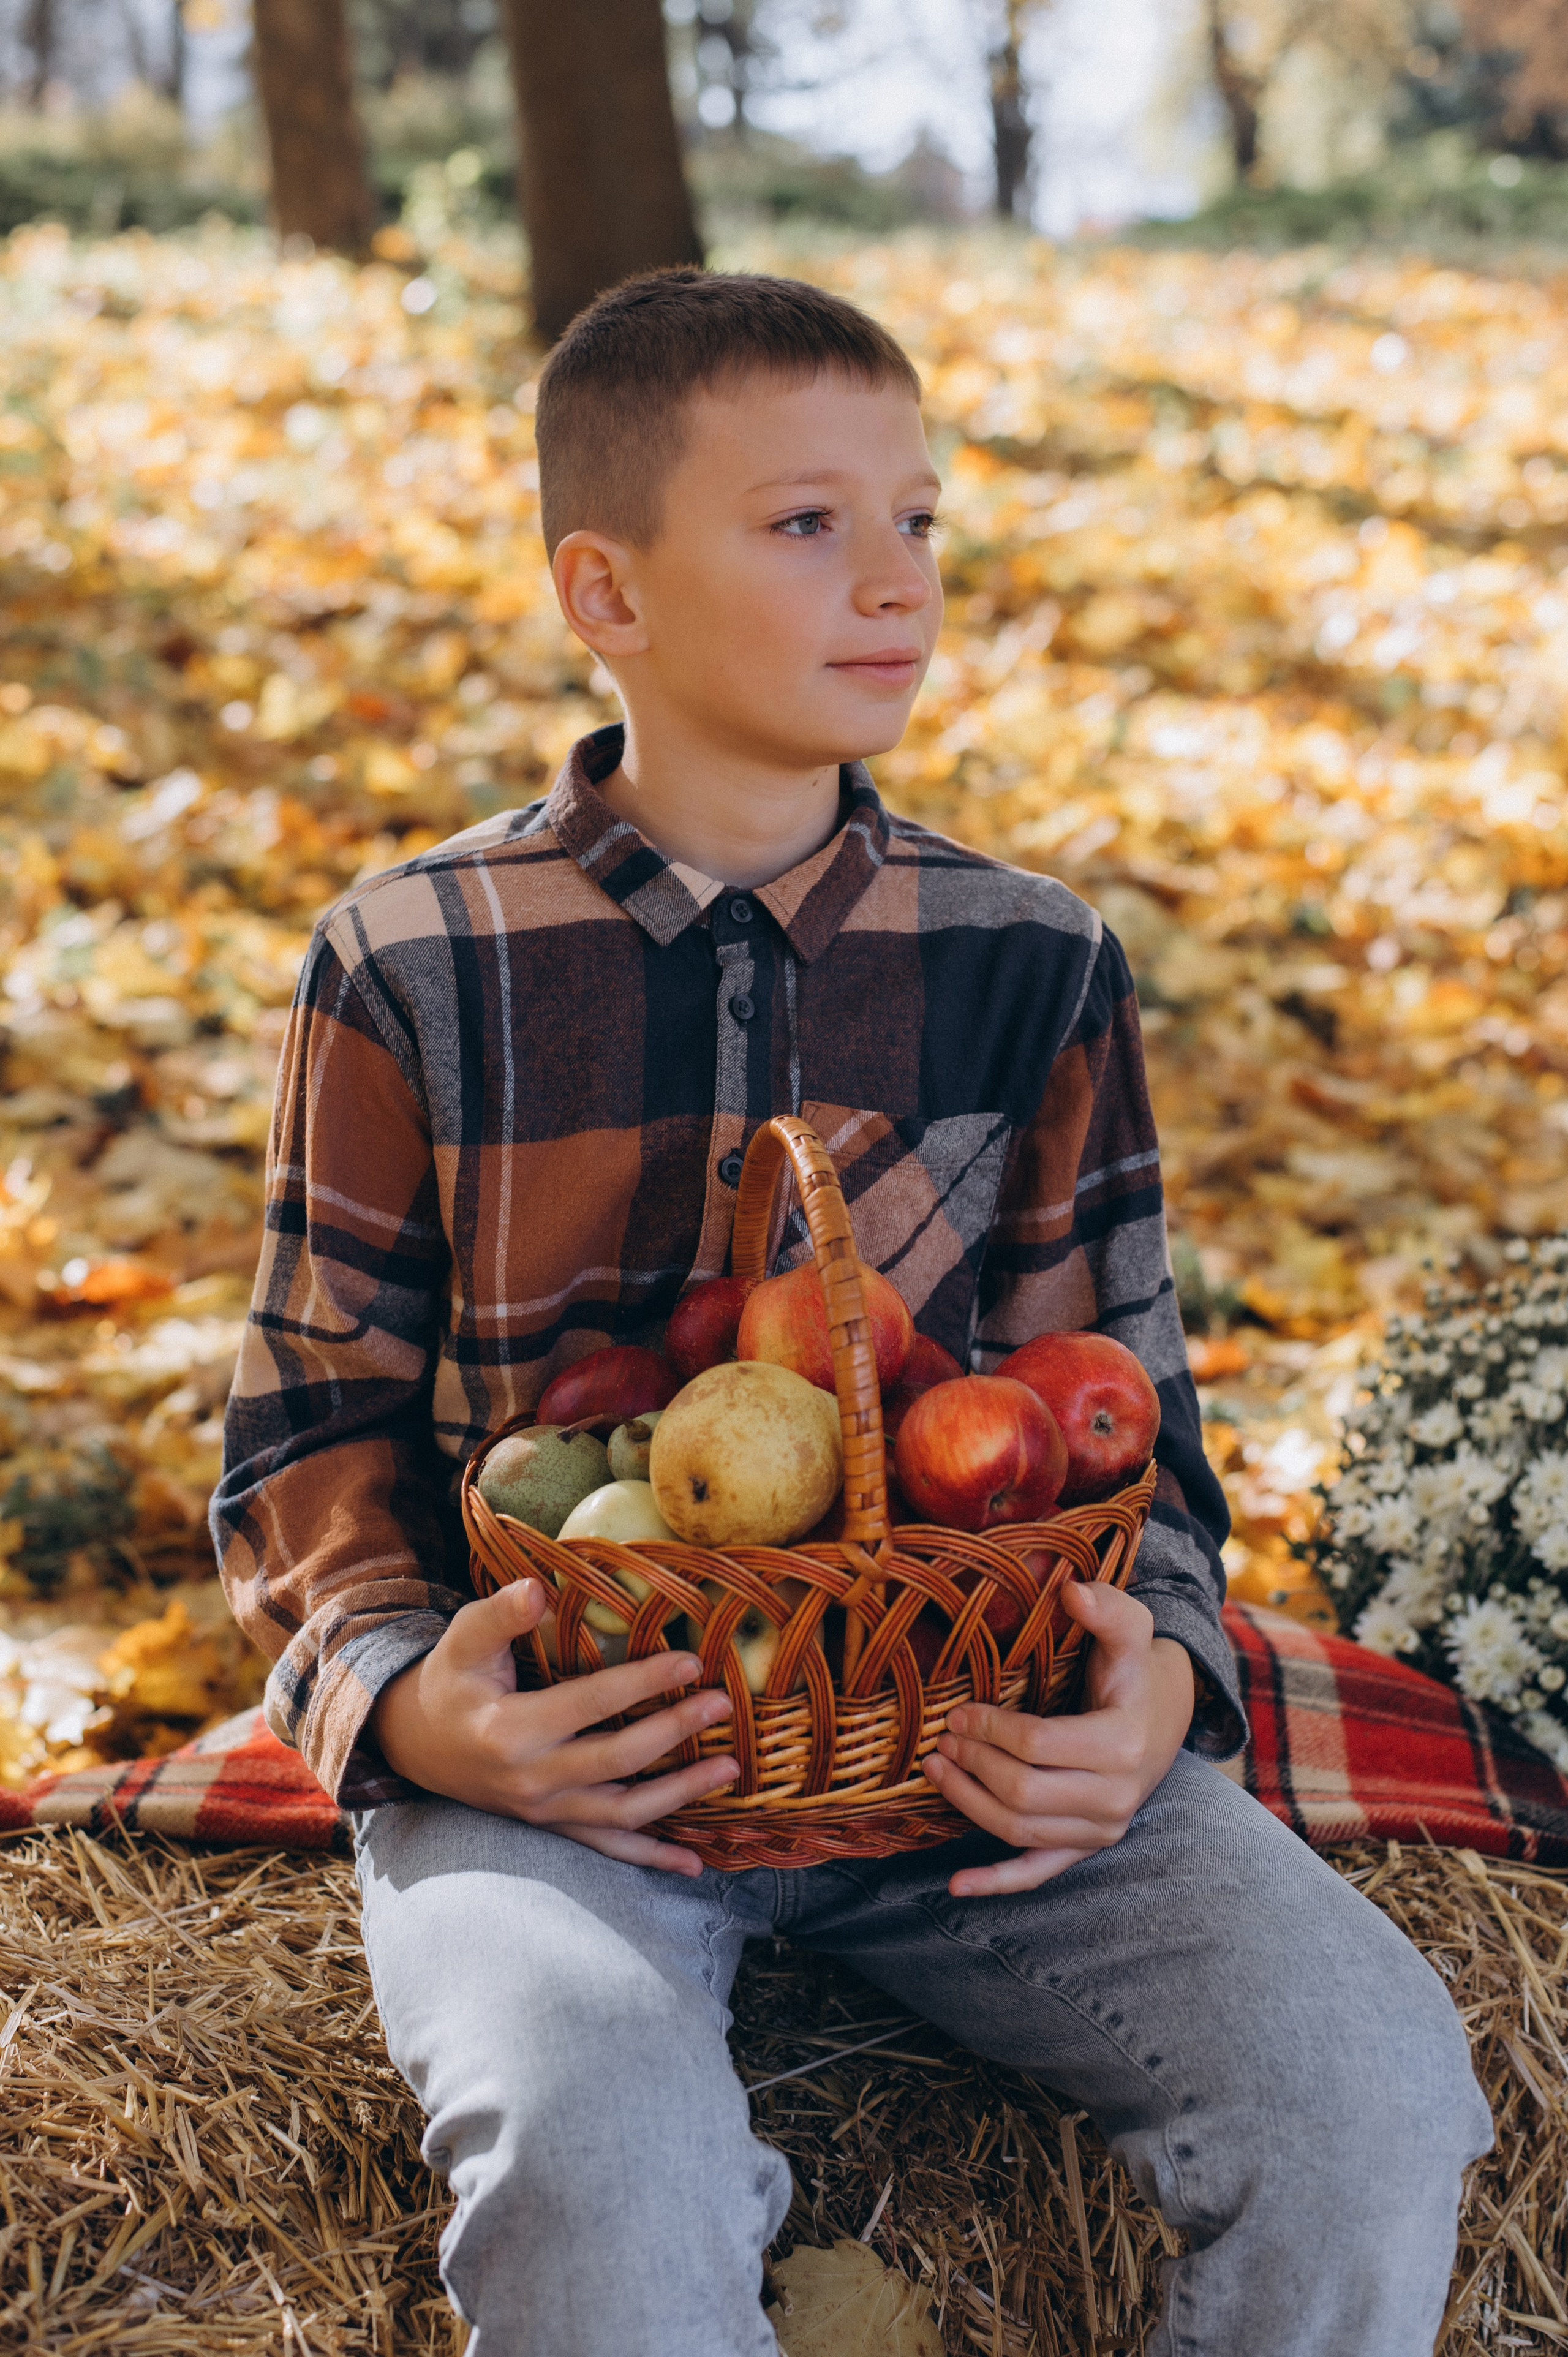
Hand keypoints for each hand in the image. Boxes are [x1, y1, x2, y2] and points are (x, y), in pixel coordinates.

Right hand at [370, 1579, 737, 1876]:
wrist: (415, 1744)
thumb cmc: (450, 1682)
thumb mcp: (463, 1641)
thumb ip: (499, 1614)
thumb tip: (538, 1588)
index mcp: (510, 1731)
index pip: (590, 1704)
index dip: (643, 1682)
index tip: (691, 1660)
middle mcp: (532, 1780)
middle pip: (617, 1760)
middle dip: (675, 1733)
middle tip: (723, 1704)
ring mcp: (545, 1811)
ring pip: (623, 1813)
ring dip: (681, 1795)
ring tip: (731, 1770)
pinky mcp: (554, 1826)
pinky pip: (608, 1849)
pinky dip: (652, 1858)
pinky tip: (694, 1864)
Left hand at [921, 1580, 1194, 1898]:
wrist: (1164, 1713)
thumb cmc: (1135, 1667)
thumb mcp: (1129, 1628)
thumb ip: (1105, 1607)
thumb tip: (1071, 1590)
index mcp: (1122, 1745)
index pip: (1037, 1746)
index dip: (990, 1730)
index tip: (958, 1712)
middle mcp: (1116, 1798)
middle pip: (1023, 1793)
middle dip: (973, 1766)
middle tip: (939, 1740)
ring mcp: (1101, 1830)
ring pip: (1020, 1831)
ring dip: (969, 1805)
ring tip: (935, 1772)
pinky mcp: (1087, 1847)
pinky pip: (1039, 1873)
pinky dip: (997, 1882)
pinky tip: (956, 1885)